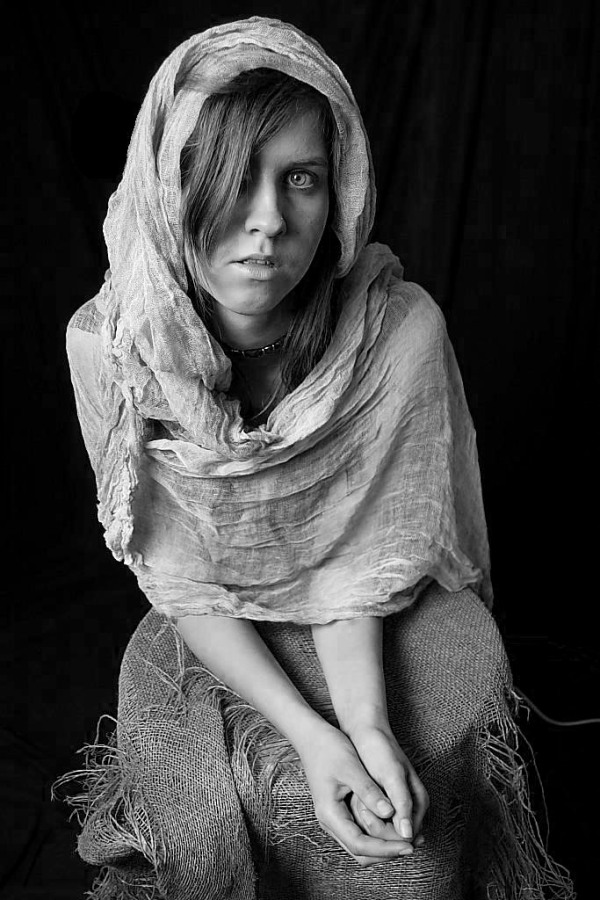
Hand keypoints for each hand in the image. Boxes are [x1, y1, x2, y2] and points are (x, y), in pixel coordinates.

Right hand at [298, 723, 413, 866]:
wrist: (311, 737)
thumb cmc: (329, 749)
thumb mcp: (352, 767)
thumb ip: (369, 791)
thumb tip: (390, 813)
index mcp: (330, 813)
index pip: (360, 844)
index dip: (386, 849)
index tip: (409, 845)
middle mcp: (329, 821)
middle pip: (360, 852)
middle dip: (387, 852)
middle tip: (414, 845)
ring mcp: (333, 818)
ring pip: (360, 846)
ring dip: (384, 846)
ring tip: (409, 838)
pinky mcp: (339, 812)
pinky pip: (359, 834)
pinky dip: (377, 836)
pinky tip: (394, 826)